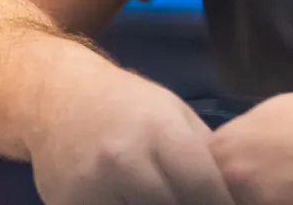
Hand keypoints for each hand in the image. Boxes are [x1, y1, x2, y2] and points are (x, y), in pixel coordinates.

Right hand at [27, 68, 233, 204]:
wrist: (57, 97)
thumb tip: (236, 186)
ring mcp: (93, 187)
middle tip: (198, 202)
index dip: (222, 203)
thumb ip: (202, 151)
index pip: (203, 186)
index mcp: (160, 132)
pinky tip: (135, 200)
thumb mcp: (172, 113)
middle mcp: (126, 160)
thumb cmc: (126, 104)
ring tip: (168, 197)